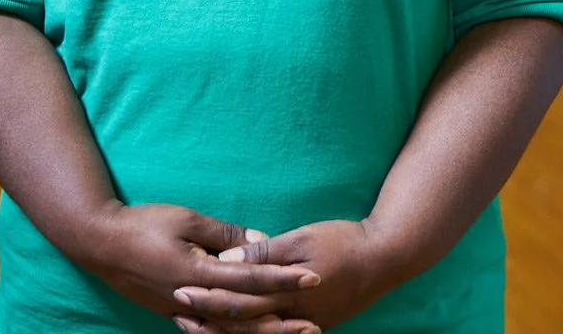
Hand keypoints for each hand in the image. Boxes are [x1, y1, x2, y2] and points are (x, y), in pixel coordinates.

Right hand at [69, 202, 323, 333]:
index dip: (283, 279)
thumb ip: (224, 234)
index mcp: (197, 273)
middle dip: (280, 320)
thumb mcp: (186, 219)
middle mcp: (192, 299)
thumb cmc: (143, 224)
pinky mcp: (174, 314)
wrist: (100, 244)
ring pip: (228, 331)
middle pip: (244, 316)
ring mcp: (181, 311)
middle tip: (313, 325)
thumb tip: (260, 240)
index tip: (313, 277)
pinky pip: (209, 332)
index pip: (250, 279)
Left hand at [175, 220, 397, 331]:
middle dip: (208, 318)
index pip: (238, 300)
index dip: (207, 297)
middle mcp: (293, 315)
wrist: (385, 259)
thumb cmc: (343, 241)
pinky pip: (273, 332)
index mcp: (287, 292)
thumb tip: (228, 259)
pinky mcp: (312, 323)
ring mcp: (303, 322)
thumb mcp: (302, 238)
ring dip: (224, 330)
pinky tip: (232, 326)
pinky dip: (249, 331)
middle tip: (178, 311)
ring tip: (195, 323)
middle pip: (242, 324)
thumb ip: (265, 253)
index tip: (179, 289)